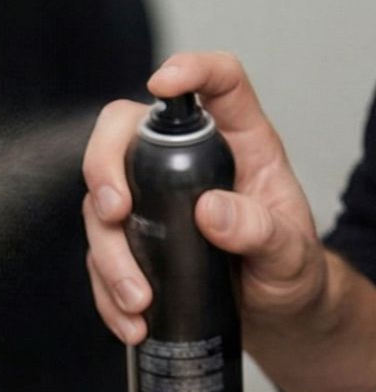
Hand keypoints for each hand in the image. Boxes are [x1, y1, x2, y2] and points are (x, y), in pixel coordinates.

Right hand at [82, 51, 332, 346]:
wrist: (274, 317)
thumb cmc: (291, 272)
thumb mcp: (291, 254)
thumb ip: (260, 231)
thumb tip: (211, 211)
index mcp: (237, 145)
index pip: (217, 85)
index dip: (190, 71)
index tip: (162, 84)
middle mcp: (187, 165)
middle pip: (123, 135)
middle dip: (103, 169)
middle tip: (115, 213)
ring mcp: (152, 204)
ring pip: (100, 206)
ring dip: (109, 255)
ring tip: (139, 300)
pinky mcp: (133, 244)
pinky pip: (99, 257)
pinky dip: (106, 292)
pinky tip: (129, 320)